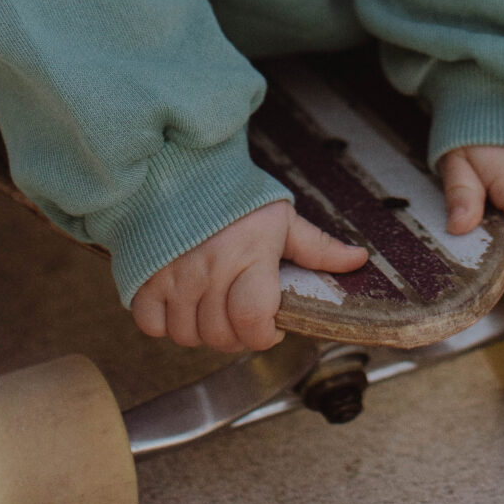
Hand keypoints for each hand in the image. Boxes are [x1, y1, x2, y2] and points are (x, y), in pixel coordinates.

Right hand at [129, 199, 365, 352]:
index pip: (254, 320)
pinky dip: (166, 323)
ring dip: (204, 330)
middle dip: (239, 335)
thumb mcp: (281, 217)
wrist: (180, 166)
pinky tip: (183, 302)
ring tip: (215, 306)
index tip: (271, 324)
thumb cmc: (233, 195)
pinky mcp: (144, 276)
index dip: (265, 334)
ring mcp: (174, 274)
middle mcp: (210, 267)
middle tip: (244, 314)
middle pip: (222, 335)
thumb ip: (318, 247)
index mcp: (250, 253)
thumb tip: (359, 261)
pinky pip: (153, 326)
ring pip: (189, 336)